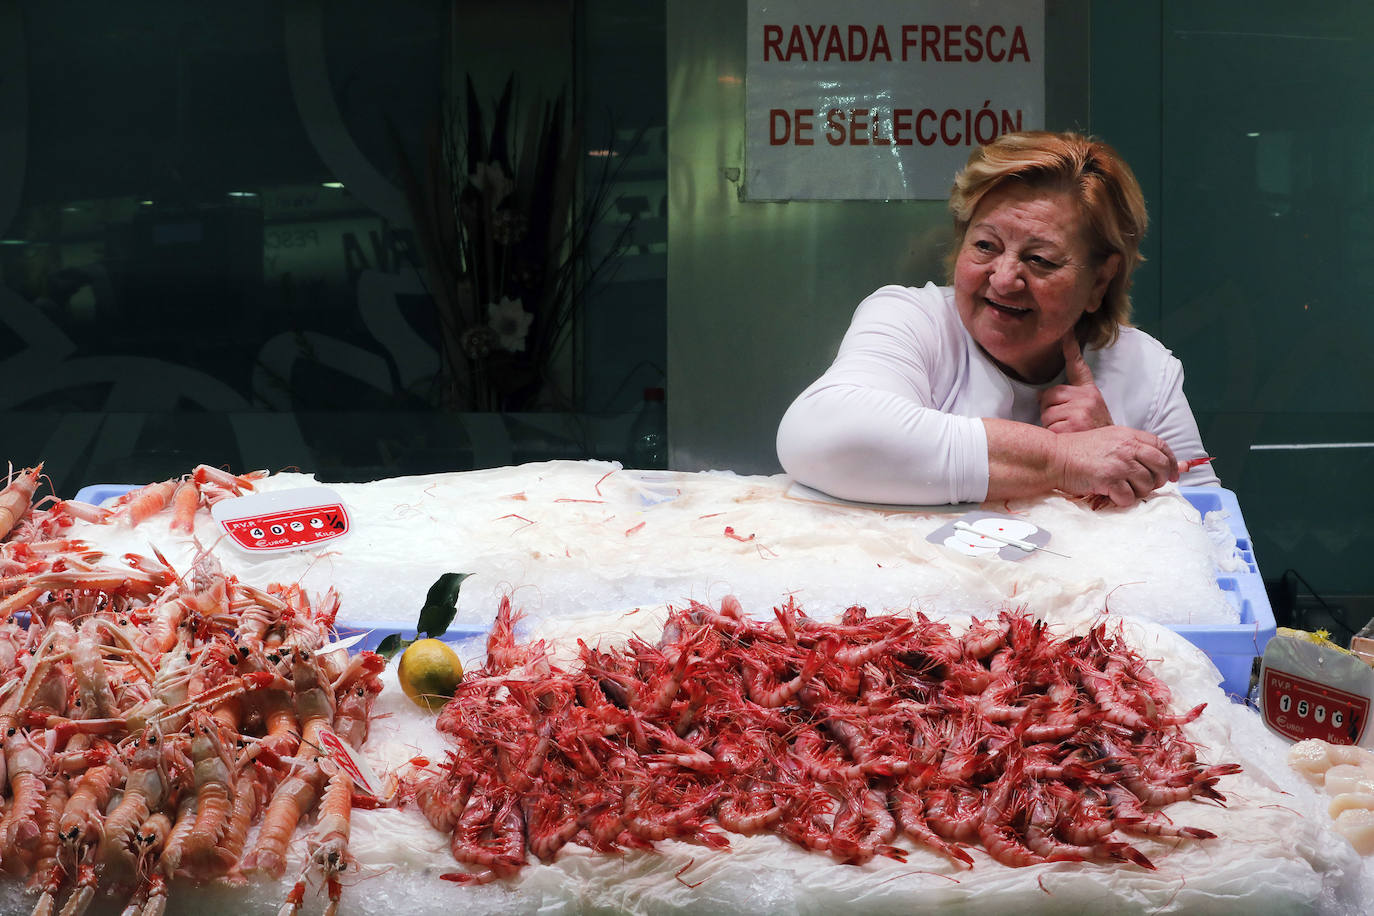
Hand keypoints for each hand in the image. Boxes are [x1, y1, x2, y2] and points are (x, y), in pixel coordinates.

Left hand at [1040, 333, 1112, 432]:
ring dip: (1050, 423)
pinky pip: (1048, 425)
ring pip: (1046, 411)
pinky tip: (1067, 438)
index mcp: (1089, 391)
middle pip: (1048, 394)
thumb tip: (1038, 395)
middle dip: (1049, 409)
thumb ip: (1068, 398)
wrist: (1110, 453)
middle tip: (1065, 421)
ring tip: (1068, 430)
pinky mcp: (1072, 424)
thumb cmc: (1092, 431)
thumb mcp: (1088, 409)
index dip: (1071, 346)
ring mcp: (1080, 410)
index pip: (1077, 366)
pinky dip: (1052, 434)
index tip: (1065, 331)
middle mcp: (1086, 397)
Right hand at [1053, 426, 1179, 507]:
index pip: (1161, 446)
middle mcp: (1127, 448)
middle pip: (1160, 466)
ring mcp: (1120, 464)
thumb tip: (1155, 462)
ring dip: (1138, 491)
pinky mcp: (1110, 480)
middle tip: (1149, 486)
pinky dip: (1122, 500)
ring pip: (1146, 485)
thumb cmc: (1078, 450)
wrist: (1055, 457)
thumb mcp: (1109, 439)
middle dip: (1159, 479)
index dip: (1171, 461)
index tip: (1172, 474)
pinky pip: (1129, 497)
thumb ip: (1131, 447)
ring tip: (1122, 489)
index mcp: (1128, 435)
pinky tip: (1111, 494)